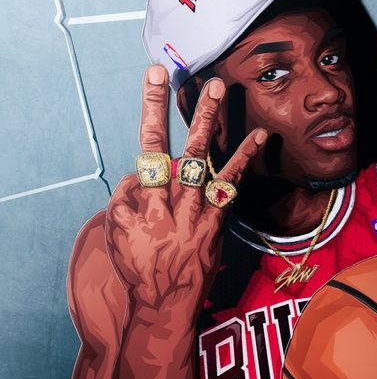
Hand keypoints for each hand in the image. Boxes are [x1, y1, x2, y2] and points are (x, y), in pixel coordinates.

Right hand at [105, 64, 265, 309]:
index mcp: (143, 205)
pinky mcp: (217, 221)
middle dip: (180, 111)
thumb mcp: (115, 234)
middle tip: (187, 76)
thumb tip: (140, 173)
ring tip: (220, 89)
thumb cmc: (138, 267)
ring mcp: (198, 211)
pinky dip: (245, 159)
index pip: (147, 152)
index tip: (153, 77)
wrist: (166, 302)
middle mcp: (173, 203)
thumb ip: (124, 199)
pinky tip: (260, 135)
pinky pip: (233, 186)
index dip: (151, 112)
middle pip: (176, 149)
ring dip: (213, 123)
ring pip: (206, 161)